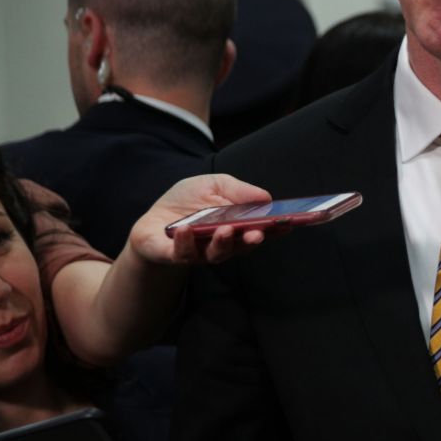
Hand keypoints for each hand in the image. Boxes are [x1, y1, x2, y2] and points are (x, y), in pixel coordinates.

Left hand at [128, 173, 277, 264]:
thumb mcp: (213, 184)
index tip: (288, 224)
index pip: (259, 230)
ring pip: (215, 254)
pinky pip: (181, 254)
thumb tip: (266, 197)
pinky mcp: (173, 256)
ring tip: (224, 230)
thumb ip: (238, 190)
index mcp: (235, 228)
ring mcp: (199, 252)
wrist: (153, 220)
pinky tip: (185, 229)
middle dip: (250, 240)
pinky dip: (184, 242)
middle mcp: (221, 244)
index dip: (274, 229)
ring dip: (222, 243)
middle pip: (240, 246)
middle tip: (256, 234)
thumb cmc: (187, 202)